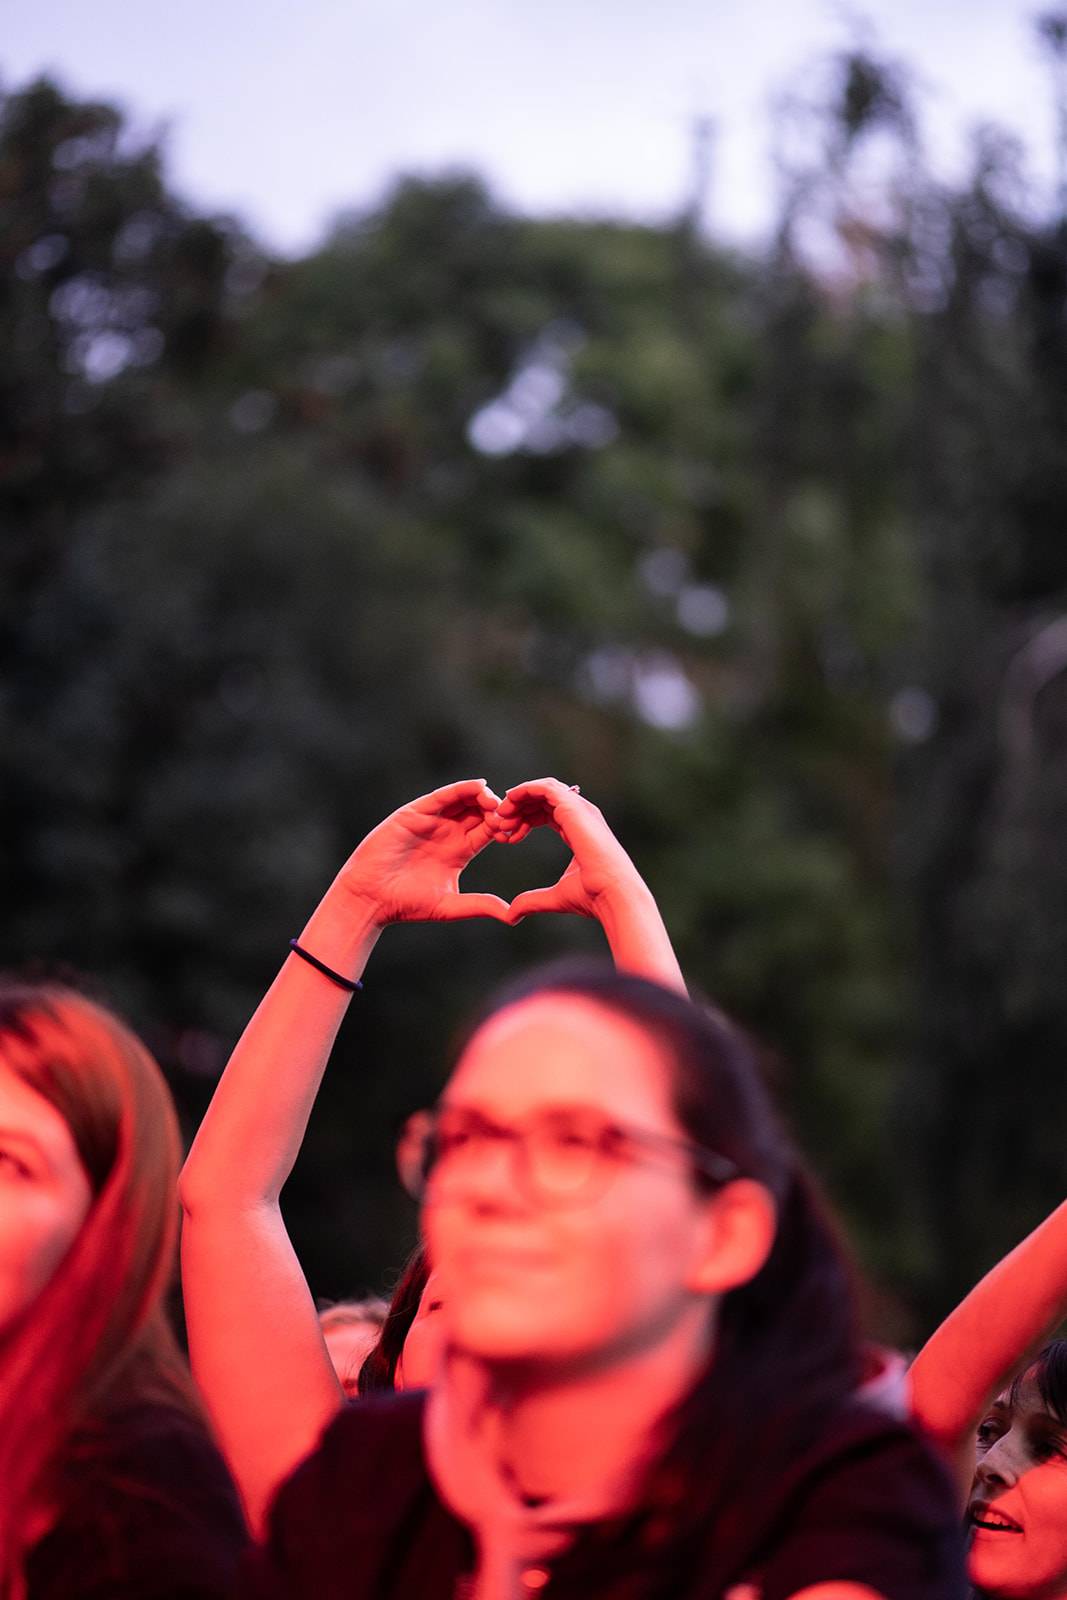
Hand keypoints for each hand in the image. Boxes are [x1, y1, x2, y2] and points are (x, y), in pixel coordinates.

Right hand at [335, 779, 510, 925]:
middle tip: (511, 813)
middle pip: (479, 811)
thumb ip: (480, 905)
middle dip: (497, 809)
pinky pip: (443, 796)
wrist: (372, 898)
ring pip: (464, 800)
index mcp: (459, 851)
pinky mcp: (415, 813)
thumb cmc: (407, 904)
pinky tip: (479, 787)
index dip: (504, 827)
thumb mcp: (451, 905)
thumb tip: (513, 915)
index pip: (488, 831)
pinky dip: (461, 789)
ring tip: (497, 802)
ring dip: (483, 797)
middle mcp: (447, 832)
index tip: (519, 831)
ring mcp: (432, 821)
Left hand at [489, 778, 647, 922]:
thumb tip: (512, 913)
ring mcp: (578, 809)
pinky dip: (523, 791)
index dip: (523, 822)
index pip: (547, 814)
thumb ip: (532, 900)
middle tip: (498, 825)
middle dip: (517, 810)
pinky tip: (508, 806)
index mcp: (578, 831)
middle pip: (542, 800)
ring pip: (542, 789)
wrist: (612, 894)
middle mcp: (580, 815)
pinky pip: (544, 787)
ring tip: (500, 816)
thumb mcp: (555, 897)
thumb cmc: (592, 896)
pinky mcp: (573, 807)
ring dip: (517, 799)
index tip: (505, 838)